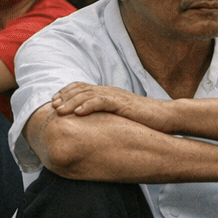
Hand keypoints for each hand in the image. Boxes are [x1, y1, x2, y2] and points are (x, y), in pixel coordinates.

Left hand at [52, 83, 170, 129]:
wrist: (166, 117)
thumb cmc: (143, 121)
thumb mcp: (119, 118)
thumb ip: (105, 118)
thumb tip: (90, 129)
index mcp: (107, 93)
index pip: (81, 88)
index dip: (66, 93)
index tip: (53, 103)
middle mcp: (109, 91)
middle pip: (80, 89)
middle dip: (64, 97)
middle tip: (52, 106)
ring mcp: (116, 96)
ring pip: (87, 95)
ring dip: (71, 102)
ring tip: (59, 110)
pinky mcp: (123, 103)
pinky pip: (102, 102)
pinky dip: (88, 106)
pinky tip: (78, 113)